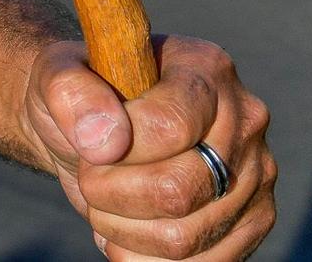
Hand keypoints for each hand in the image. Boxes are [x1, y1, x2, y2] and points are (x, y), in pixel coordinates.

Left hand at [23, 37, 274, 259]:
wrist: (94, 135)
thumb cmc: (78, 100)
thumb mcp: (56, 74)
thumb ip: (69, 90)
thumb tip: (105, 139)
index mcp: (204, 68)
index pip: (169, 126)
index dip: (116, 148)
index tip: (89, 145)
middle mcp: (244, 120)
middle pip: (177, 190)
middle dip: (111, 192)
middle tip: (90, 177)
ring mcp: (256, 176)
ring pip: (184, 237)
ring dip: (121, 230)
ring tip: (105, 203)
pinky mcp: (252, 223)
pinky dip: (144, 257)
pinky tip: (127, 228)